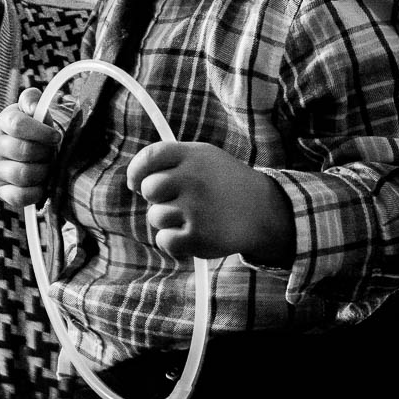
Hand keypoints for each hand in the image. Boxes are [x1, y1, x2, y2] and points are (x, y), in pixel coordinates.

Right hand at [0, 88, 63, 208]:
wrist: (32, 152)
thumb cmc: (36, 129)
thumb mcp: (35, 110)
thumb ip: (32, 100)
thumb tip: (32, 107)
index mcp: (4, 122)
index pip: (17, 125)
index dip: (41, 132)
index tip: (56, 136)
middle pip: (23, 150)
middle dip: (45, 152)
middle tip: (52, 152)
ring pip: (22, 174)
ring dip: (43, 171)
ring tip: (47, 166)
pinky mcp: (1, 190)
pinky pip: (19, 197)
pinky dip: (36, 192)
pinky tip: (42, 183)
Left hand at [126, 142, 294, 264]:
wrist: (265, 212)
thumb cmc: (226, 184)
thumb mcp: (205, 159)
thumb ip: (171, 162)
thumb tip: (134, 181)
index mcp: (193, 155)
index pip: (149, 157)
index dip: (136, 171)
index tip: (135, 182)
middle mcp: (194, 178)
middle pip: (149, 189)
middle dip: (156, 198)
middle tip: (176, 201)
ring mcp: (196, 208)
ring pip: (156, 216)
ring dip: (167, 221)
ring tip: (193, 218)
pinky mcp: (199, 236)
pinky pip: (164, 241)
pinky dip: (173, 243)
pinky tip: (191, 236)